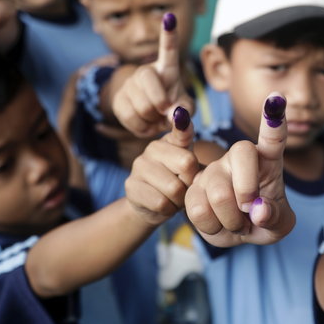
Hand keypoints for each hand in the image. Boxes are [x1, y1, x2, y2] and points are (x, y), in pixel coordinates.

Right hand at [112, 13, 194, 137]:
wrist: (152, 118)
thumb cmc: (173, 108)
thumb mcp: (185, 108)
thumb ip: (186, 110)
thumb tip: (173, 114)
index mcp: (167, 68)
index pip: (168, 49)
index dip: (169, 34)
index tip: (169, 16)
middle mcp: (146, 71)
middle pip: (149, 84)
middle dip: (160, 103)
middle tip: (165, 111)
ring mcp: (130, 84)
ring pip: (141, 106)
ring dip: (153, 120)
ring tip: (156, 118)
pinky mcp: (118, 100)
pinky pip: (130, 118)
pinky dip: (142, 128)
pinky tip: (147, 124)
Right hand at [125, 106, 198, 225]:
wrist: (154, 207)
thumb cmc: (178, 182)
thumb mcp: (191, 166)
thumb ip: (192, 152)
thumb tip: (183, 128)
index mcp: (170, 140)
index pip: (182, 133)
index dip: (183, 125)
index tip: (180, 113)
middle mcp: (152, 148)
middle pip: (187, 165)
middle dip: (191, 182)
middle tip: (184, 186)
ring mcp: (139, 165)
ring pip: (174, 188)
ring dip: (180, 199)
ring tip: (174, 196)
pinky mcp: (130, 186)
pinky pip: (161, 203)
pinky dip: (168, 209)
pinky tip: (163, 205)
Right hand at [185, 93, 294, 246]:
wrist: (235, 234)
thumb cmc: (263, 222)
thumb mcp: (279, 226)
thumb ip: (275, 218)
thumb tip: (258, 211)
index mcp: (267, 160)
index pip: (272, 137)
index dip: (274, 120)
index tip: (276, 98)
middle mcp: (238, 158)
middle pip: (241, 156)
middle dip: (247, 190)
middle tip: (250, 211)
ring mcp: (214, 170)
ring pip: (218, 193)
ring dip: (231, 220)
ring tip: (237, 223)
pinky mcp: (193, 186)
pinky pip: (198, 209)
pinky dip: (212, 226)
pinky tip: (218, 223)